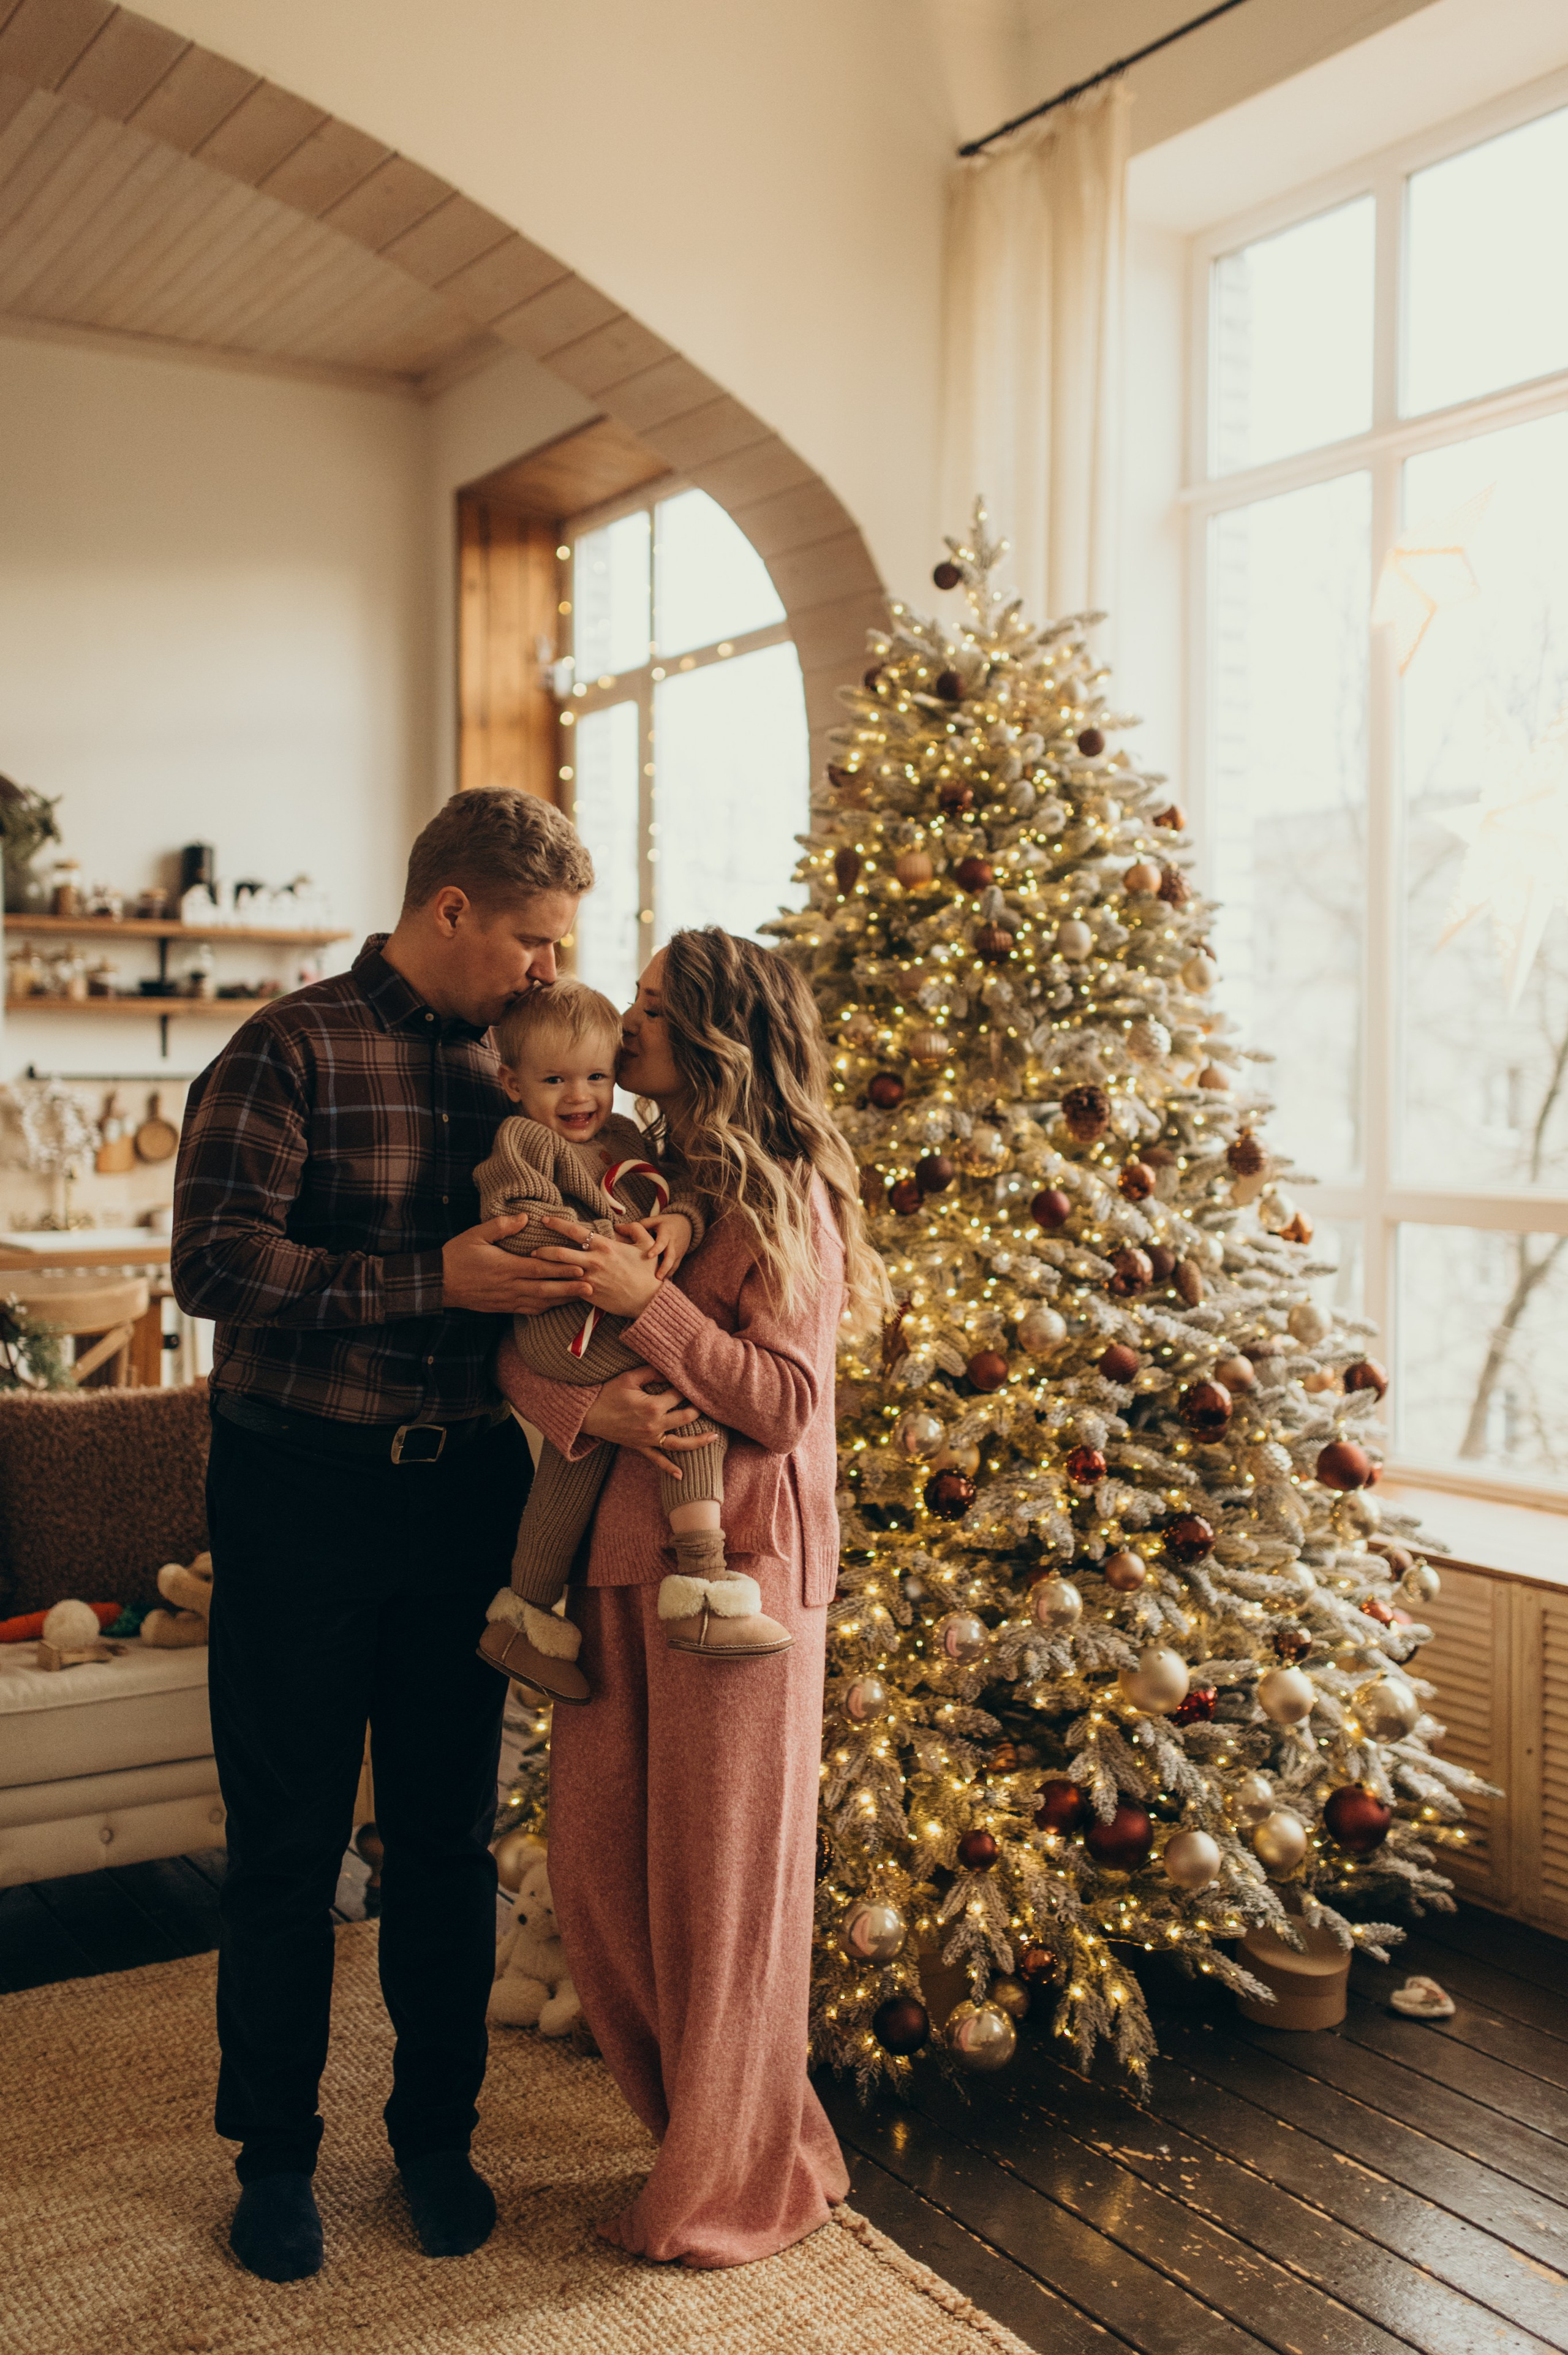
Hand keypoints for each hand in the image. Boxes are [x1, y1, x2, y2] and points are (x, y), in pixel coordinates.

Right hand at [441, 1214, 592, 1314]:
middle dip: (570, 1289)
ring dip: (561, 1300)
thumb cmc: (457, 1255)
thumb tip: (525, 1217)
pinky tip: (556, 1304)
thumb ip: (501, 1226)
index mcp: (505, 1267)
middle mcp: (509, 1286)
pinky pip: (528, 1310)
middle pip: (545, 1289)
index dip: (561, 1270)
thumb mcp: (475, 1235)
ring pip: (539, 1302)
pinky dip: (545, 1307)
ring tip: (581, 1298)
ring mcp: (506, 1300)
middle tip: (592, 1288)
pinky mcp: (502, 1308)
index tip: (581, 1269)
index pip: (539, 1269)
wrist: (438, 1283)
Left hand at [538, 1215, 660, 1318]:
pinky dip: (556, 1285)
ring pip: (560, 1272)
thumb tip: (621, 1225)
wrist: (649, 1300)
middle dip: (542, 1249)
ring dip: (545, 1268)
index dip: (557, 1223)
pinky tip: (546, 1285)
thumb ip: (634, 1229)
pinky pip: (567, 1288)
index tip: (545, 1220)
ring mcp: (589, 1279)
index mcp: (605, 1246)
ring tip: (534, 1265)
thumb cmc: (648, 1272)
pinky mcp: (588, 1294)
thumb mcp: (647, 1244)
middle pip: (559, 1253)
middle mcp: (594, 1262)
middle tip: (531, 1247)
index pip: (575, 1231)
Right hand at [580, 1364, 707, 1477]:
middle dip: (698, 1409)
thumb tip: (669, 1369)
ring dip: (698, 1442)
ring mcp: (649, 1439)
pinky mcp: (641, 1447)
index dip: (685, 1387)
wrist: (587, 1415)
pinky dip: (669, 1468)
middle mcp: (654, 1425)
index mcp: (652, 1406)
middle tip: (708, 1403)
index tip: (691, 1381)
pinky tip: (682, 1475)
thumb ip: (651, 1372)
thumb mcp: (628, 1378)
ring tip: (714, 1438)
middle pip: (686, 1418)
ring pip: (679, 1444)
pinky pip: (657, 1460)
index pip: (678, 1395)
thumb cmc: (606, 1394)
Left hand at [645, 1212, 691, 1279]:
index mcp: (666, 1233)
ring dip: (667, 1274)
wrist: (686, 1225)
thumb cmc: (665, 1223)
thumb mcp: (654, 1220)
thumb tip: (619, 1228)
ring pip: (674, 1264)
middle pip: (671, 1256)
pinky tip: (662, 1284)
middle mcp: (673, 1243)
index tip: (649, 1256)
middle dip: (664, 1267)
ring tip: (659, 1284)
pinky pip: (675, 1268)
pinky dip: (669, 1275)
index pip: (662, 1241)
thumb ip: (641, 1225)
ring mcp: (678, 1251)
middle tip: (657, 1277)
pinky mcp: (680, 1257)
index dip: (656, 1248)